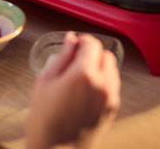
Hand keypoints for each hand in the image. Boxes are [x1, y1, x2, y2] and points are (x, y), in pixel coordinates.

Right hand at [26, 31, 120, 148]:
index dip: (82, 40)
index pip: (92, 44)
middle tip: (77, 59)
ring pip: (112, 68)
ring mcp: (109, 97)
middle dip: (93, 52)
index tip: (75, 44)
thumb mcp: (45, 81)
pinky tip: (88, 88)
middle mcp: (101, 83)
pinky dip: (104, 79)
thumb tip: (70, 39)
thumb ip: (62, 56)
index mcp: (83, 73)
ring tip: (82, 74)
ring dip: (100, 65)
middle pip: (106, 54)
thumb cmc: (45, 120)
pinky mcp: (112, 108)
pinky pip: (113, 84)